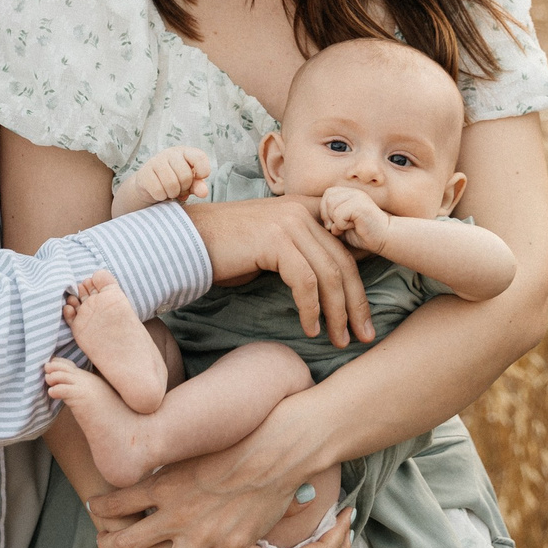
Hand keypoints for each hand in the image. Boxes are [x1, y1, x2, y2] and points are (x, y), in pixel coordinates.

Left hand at [88, 453, 302, 547]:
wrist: (273, 454)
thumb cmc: (234, 444)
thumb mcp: (189, 452)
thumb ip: (167, 469)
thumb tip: (147, 469)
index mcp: (163, 488)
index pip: (116, 504)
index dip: (100, 509)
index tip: (94, 510)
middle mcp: (176, 516)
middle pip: (128, 543)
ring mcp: (204, 537)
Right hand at [117, 146, 213, 214]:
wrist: (149, 186)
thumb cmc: (174, 181)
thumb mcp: (190, 183)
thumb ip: (198, 186)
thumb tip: (203, 192)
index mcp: (184, 152)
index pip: (200, 157)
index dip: (203, 171)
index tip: (198, 178)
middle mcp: (170, 153)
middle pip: (185, 176)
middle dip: (184, 188)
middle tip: (180, 188)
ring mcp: (155, 161)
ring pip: (171, 184)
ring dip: (173, 193)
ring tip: (170, 191)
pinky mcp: (144, 173)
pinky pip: (158, 191)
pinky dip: (161, 197)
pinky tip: (160, 193)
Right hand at [185, 194, 373, 347]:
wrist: (184, 242)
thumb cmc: (224, 251)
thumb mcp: (270, 246)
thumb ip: (301, 253)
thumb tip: (332, 283)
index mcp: (304, 207)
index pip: (346, 244)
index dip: (361, 280)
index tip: (363, 314)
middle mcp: (300, 209)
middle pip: (344, 261)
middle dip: (356, 303)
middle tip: (364, 334)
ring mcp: (289, 222)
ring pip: (330, 274)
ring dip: (337, 313)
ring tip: (339, 339)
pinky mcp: (275, 240)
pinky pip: (306, 282)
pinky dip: (311, 309)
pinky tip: (310, 328)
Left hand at [319, 185, 394, 255]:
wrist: (385, 237)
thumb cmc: (363, 233)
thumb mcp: (341, 224)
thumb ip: (330, 218)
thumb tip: (313, 219)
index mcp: (348, 193)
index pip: (326, 195)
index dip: (325, 211)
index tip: (333, 225)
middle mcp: (353, 191)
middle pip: (327, 199)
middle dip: (328, 216)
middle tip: (339, 227)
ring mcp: (357, 196)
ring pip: (332, 206)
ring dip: (336, 222)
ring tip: (347, 227)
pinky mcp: (360, 205)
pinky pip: (339, 214)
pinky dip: (342, 225)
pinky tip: (354, 227)